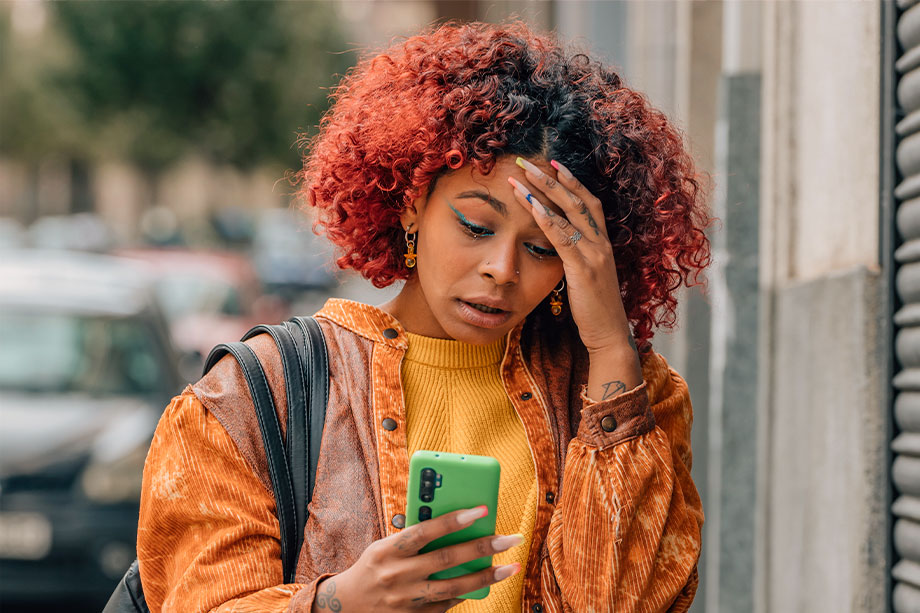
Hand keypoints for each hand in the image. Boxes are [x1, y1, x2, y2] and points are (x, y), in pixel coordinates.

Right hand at [311, 506, 522, 612]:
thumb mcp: (384, 546)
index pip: (425, 531)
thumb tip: (453, 525)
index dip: (454, 520)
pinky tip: (484, 584)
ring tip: (510, 567)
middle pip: (447, 559)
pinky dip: (467, 593)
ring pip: (454, 587)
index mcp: (388, 550)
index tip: (481, 510)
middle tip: (510, 539)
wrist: (348, 605)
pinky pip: (447, 604)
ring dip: (486, 577)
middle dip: (483, 547)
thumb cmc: (373, 566)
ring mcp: (407, 600)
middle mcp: (398, 575)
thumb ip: (414, 537)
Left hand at [509, 158, 632, 354]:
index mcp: (603, 244)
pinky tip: (530, 205)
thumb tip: (555, 246)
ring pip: (569, 212)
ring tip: (520, 175)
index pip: (589, 203)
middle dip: (552, 177)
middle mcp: (601, 244)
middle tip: (528, 161)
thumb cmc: (593, 311)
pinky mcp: (584, 268)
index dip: (572, 181)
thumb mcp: (585, 278)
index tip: (553, 164)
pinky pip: (562, 237)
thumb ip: (574, 258)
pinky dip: (546, 218)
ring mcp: (595, 254)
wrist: (609, 335)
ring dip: (543, 191)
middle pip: (578, 199)